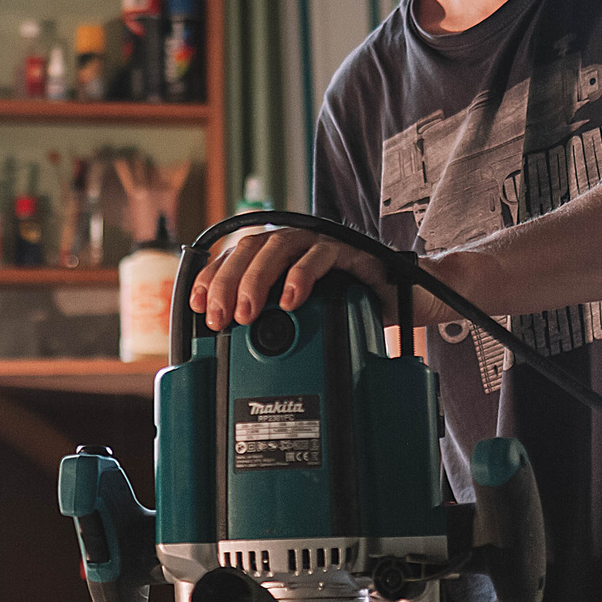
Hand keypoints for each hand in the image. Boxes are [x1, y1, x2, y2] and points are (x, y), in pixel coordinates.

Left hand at [189, 226, 393, 331]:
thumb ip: (273, 327)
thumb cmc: (350, 306)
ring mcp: (320, 244)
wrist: (406, 296)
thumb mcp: (303, 322)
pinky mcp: (349, 250)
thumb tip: (236, 357)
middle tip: (219, 318)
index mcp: (277, 256)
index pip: (233, 257)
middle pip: (249, 249)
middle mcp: (295, 244)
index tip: (195, 305)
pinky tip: (290, 301)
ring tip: (247, 314)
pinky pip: (321, 255)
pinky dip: (301, 277)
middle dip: (227, 283)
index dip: (210, 277)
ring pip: (279, 247)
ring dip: (257, 280)